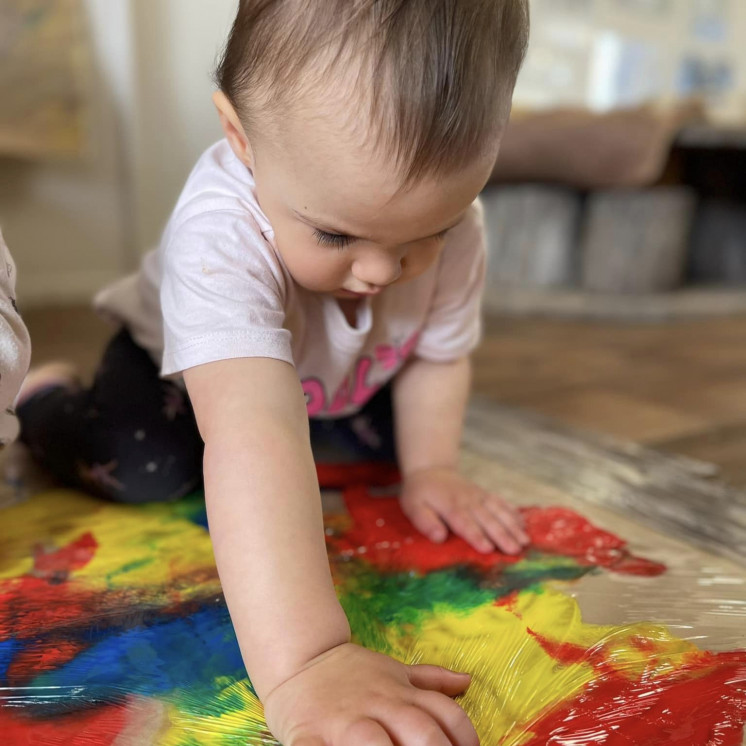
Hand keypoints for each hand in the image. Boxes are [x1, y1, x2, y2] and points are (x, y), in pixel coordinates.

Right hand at [263, 642, 478, 745]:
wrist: (299, 657)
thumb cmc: (351, 673)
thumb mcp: (392, 670)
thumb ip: (429, 681)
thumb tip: (467, 681)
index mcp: (400, 693)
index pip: (446, 714)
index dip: (464, 738)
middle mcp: (379, 705)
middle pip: (420, 731)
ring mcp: (344, 721)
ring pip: (373, 743)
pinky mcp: (308, 735)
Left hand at [400, 467, 529, 554]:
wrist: (431, 470)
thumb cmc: (420, 493)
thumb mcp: (412, 506)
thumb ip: (424, 521)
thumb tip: (438, 537)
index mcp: (449, 505)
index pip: (464, 523)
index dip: (476, 535)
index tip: (487, 548)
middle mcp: (467, 500)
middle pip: (486, 519)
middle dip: (501, 535)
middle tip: (514, 550)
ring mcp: (479, 496)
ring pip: (498, 511)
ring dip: (512, 526)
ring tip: (525, 541)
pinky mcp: (485, 495)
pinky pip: (501, 503)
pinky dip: (513, 513)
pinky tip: (524, 525)